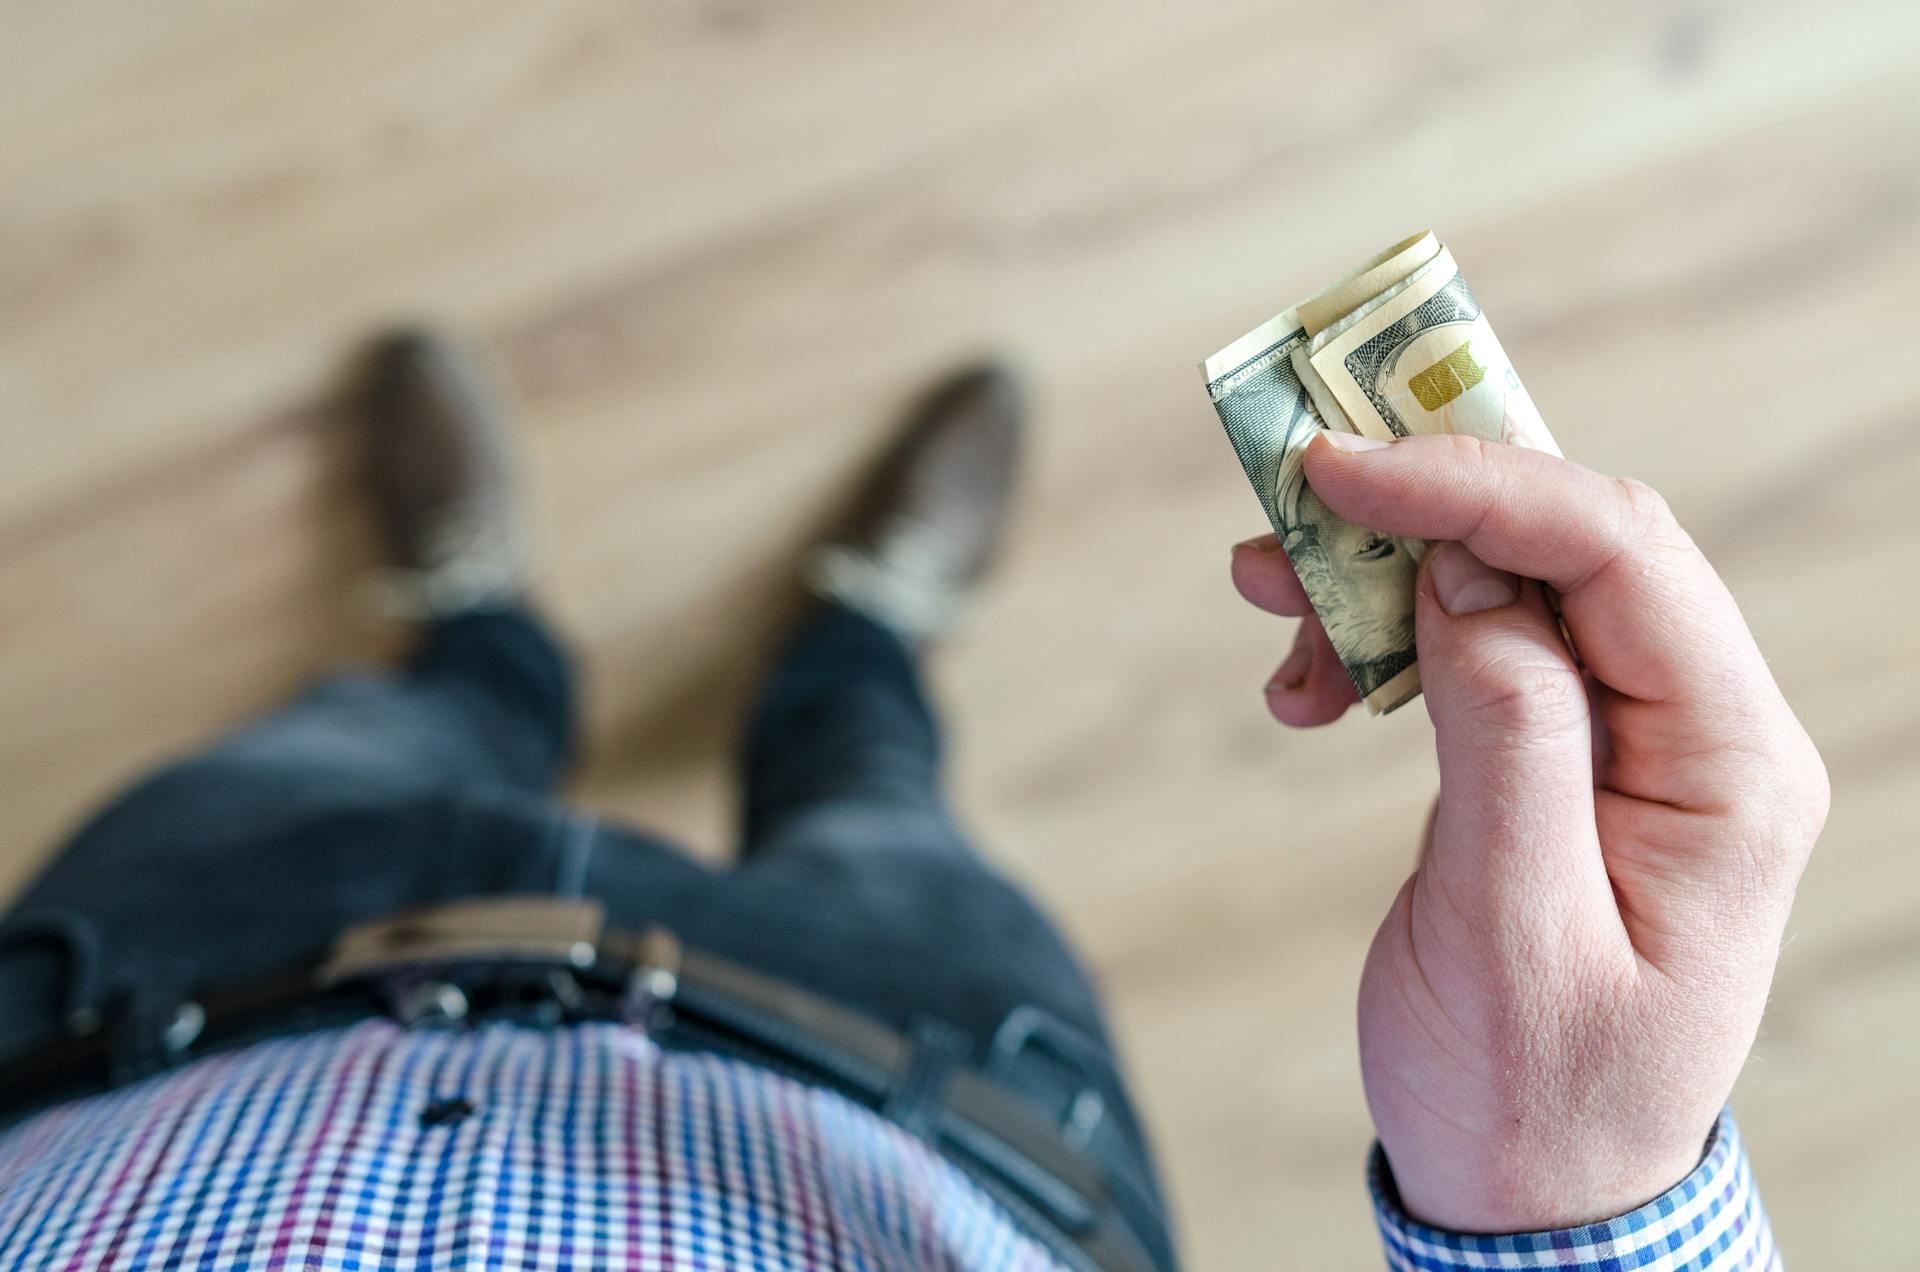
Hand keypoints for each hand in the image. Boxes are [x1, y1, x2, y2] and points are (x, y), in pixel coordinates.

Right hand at [1229, 432, 1826, 1231]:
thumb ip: (1508, 731)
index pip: (1619, 554)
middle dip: (1423, 505)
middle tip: (1289, 501)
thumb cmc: (1535, 1090)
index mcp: (1728, 764)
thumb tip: (1469, 573)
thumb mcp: (1510, 924)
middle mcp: (1695, 729)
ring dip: (1383, 570)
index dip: (1477, 483)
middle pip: (1567, 544)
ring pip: (1507, 582)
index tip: (1340, 466)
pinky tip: (1310, 682)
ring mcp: (1629, 739)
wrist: (1529, 1193)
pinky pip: (1474, 648)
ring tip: (1272, 594)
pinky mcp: (1559, 757)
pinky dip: (1381, 638)